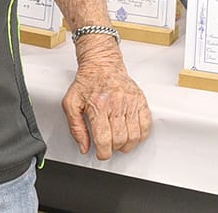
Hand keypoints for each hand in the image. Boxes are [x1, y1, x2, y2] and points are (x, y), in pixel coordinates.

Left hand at [62, 40, 151, 158]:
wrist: (101, 64)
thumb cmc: (86, 83)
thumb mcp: (71, 102)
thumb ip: (75, 127)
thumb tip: (83, 147)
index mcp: (98, 106)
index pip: (104, 139)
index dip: (103, 153)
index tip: (101, 154)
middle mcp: (115, 104)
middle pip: (120, 140)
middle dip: (113, 149)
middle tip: (108, 146)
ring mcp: (130, 102)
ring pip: (134, 136)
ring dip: (127, 145)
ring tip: (119, 142)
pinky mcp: (140, 100)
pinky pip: (146, 126)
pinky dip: (140, 136)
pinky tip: (132, 134)